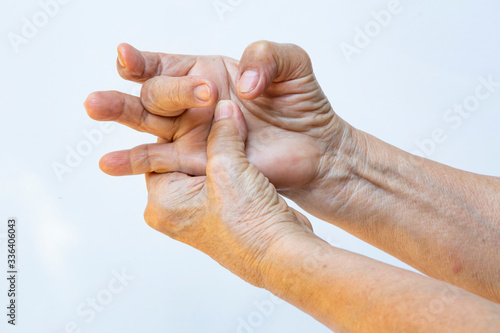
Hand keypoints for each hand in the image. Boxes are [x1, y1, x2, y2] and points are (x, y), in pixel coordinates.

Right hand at [84, 41, 349, 189]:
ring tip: (96, 106)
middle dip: (143, 88)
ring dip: (119, 113)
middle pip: (151, 92)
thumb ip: (264, 55)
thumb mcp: (292, 63)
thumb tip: (241, 86)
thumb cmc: (302, 104)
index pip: (164, 64)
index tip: (126, 56)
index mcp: (206, 73)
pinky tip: (111, 162)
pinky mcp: (197, 163)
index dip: (141, 59)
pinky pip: (160, 162)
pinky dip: (134, 162)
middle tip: (122, 83)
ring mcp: (191, 134)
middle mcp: (191, 104)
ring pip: (145, 123)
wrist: (316, 147)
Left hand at [143, 100, 312, 285]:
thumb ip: (221, 132)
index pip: (158, 150)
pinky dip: (232, 163)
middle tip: (216, 112)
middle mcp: (175, 210)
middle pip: (181, 157)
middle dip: (201, 136)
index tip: (196, 105)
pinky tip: (245, 149)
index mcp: (162, 202)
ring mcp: (198, 214)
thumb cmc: (247, 223)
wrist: (281, 254)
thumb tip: (224, 109)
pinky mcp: (221, 213)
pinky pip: (220, 179)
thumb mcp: (228, 167)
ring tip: (234, 126)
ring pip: (204, 166)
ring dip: (221, 149)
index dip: (181, 126)